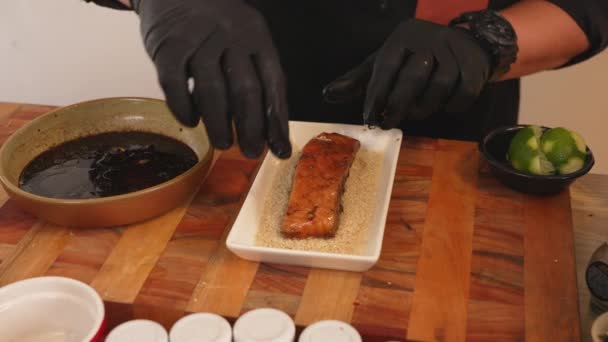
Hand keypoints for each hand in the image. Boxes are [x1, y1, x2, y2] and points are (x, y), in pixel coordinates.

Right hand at [133, 0, 290, 158]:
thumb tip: (268, 130)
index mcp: (257, 36)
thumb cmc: (215, 25)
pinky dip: (183, 107)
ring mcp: (198, 40)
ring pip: (211, 89)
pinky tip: (191, 121)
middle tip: (251, 151)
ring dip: (219, 122)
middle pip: (245, 88)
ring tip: (223, 143)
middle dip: (250, 127)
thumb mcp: (244, 39)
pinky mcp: (168, 45)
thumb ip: (256, 77)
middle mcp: (231, 36)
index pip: (273, 83)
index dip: (277, 120)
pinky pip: (175, 83)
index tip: (280, 148)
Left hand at [323, 19, 490, 128]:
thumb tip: (327, 94)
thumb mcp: (383, 63)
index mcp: (403, 37)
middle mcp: (429, 40)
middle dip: (398, 104)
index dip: (376, 94)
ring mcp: (454, 51)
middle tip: (388, 122)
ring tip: (414, 114)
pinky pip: (463, 93)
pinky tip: (441, 108)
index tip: (369, 117)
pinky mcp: (475, 66)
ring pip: (440, 85)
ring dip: (424, 107)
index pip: (386, 66)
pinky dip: (451, 107)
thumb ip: (357, 80)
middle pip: (413, 76)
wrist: (463, 46)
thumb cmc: (413, 58)